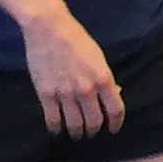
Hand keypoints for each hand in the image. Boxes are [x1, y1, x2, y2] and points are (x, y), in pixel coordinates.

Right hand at [20, 9, 123, 140]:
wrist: (49, 29)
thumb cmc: (77, 40)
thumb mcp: (99, 57)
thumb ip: (105, 78)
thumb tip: (114, 94)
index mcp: (102, 78)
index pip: (115, 110)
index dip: (116, 123)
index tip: (113, 128)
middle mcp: (86, 89)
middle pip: (95, 122)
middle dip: (94, 130)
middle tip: (91, 131)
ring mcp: (65, 93)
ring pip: (75, 125)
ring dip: (77, 132)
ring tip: (76, 132)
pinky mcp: (46, 95)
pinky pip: (53, 121)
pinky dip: (57, 128)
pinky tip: (57, 128)